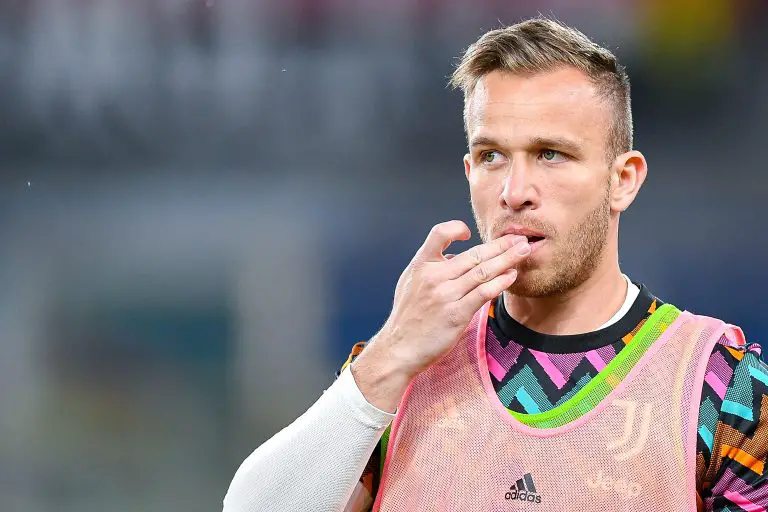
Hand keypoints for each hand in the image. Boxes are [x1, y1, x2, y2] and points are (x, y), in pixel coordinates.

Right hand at [351, 220, 529, 411]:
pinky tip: (512, 276)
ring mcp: (445, 295)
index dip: (456, 228)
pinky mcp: (456, 314)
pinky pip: (483, 293)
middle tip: (520, 238)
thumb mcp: (410, 283)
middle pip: (473, 254)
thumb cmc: (407, 317)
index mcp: (421, 265)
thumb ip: (431, 268)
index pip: (439, 234)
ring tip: (524, 251)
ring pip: (483, 271)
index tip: (470, 233)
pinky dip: (500, 282)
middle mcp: (433, 276)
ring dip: (507, 259)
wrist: (399, 349)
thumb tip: (454, 257)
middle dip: (500, 244)